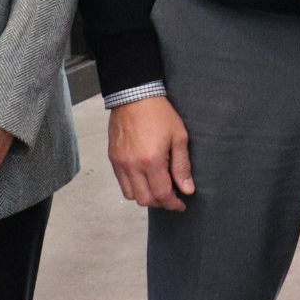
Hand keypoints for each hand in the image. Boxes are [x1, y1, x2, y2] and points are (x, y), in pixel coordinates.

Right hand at [109, 96, 194, 210]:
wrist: (134, 96)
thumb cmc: (159, 114)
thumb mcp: (178, 137)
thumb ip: (182, 166)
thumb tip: (187, 189)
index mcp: (151, 161)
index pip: (162, 194)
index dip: (173, 203)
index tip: (181, 204)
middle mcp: (133, 166)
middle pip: (145, 200)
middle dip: (160, 203)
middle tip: (171, 197)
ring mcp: (120, 163)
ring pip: (131, 195)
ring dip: (145, 196)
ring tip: (157, 188)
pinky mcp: (113, 159)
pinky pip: (122, 183)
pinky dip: (134, 187)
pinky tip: (145, 178)